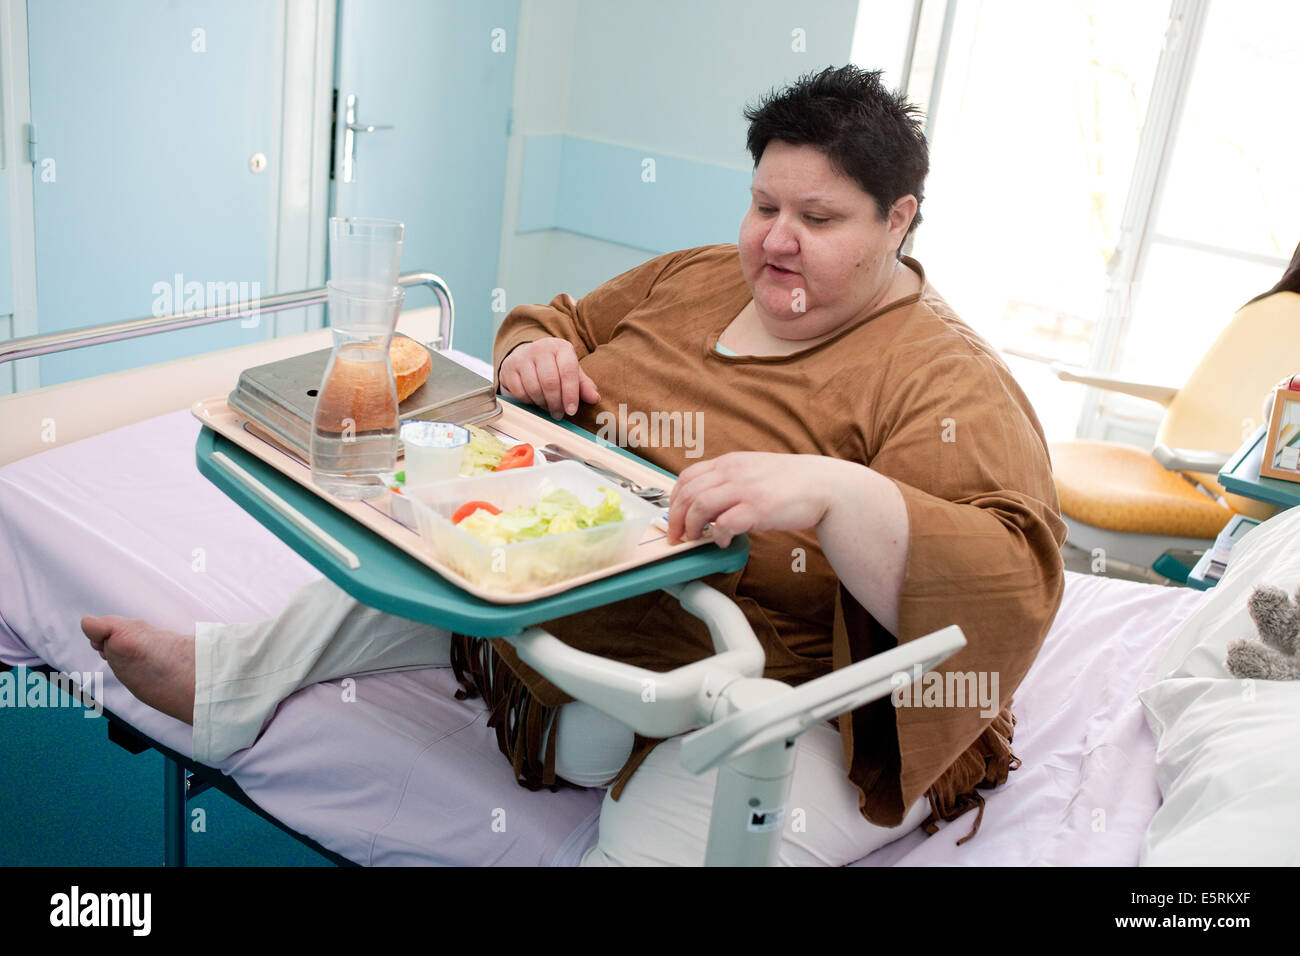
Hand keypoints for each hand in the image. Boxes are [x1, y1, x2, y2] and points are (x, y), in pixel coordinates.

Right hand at [498, 338, 599, 418]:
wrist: (527, 356)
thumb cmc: (554, 367)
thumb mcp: (572, 372)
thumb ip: (584, 385)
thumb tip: (594, 398)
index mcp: (560, 348)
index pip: (568, 371)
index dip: (571, 393)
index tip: (571, 410)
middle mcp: (540, 348)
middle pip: (550, 382)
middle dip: (556, 403)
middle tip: (559, 414)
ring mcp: (522, 357)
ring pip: (534, 388)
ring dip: (542, 403)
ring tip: (547, 407)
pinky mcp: (509, 368)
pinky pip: (519, 391)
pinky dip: (528, 401)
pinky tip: (534, 400)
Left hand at [667, 452, 838, 547]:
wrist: (824, 485)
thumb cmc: (791, 482)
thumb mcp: (753, 471)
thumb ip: (729, 482)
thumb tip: (707, 505)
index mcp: (730, 462)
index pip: (688, 476)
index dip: (675, 499)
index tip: (675, 516)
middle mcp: (734, 472)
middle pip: (688, 492)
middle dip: (676, 518)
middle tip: (678, 536)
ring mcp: (745, 489)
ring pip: (700, 506)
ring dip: (692, 527)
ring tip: (697, 539)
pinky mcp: (758, 508)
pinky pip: (725, 523)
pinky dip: (718, 535)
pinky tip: (724, 541)